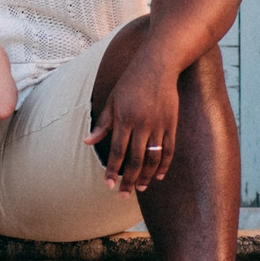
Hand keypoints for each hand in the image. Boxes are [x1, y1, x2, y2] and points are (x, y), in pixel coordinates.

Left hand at [84, 58, 179, 192]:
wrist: (158, 65)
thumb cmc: (131, 82)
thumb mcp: (112, 99)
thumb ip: (103, 123)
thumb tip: (88, 142)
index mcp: (124, 119)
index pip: (116, 151)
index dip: (112, 170)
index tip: (107, 185)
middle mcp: (142, 125)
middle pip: (135, 160)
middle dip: (129, 180)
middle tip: (123, 194)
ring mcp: (159, 125)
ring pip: (153, 158)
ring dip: (146, 176)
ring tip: (140, 188)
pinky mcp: (171, 124)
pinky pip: (169, 150)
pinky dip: (164, 165)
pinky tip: (158, 176)